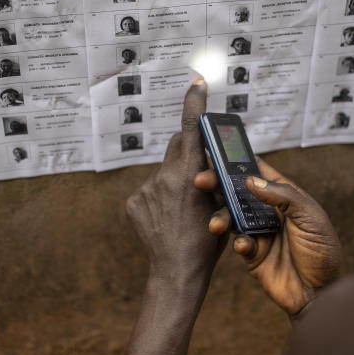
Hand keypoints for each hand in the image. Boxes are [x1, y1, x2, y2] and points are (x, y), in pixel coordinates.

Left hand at [125, 80, 226, 294]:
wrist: (177, 271)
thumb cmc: (208, 240)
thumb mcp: (220, 204)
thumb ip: (211, 176)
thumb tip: (205, 156)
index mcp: (189, 175)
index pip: (190, 129)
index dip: (194, 102)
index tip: (197, 83)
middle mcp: (164, 177)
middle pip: (176, 146)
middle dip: (188, 151)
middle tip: (199, 171)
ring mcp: (145, 190)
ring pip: (163, 170)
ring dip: (174, 179)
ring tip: (182, 208)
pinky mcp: (133, 202)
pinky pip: (149, 188)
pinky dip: (159, 196)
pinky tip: (166, 217)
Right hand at [194, 158, 341, 316]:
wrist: (322, 295)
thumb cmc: (324, 253)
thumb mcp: (311, 217)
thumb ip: (283, 195)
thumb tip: (251, 179)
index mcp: (286, 196)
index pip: (259, 171)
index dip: (239, 160)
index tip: (216, 152)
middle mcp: (270, 211)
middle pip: (238, 191)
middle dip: (218, 185)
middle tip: (200, 181)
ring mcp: (260, 232)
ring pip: (232, 216)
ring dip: (221, 216)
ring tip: (217, 224)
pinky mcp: (253, 254)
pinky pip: (238, 242)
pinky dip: (238, 242)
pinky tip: (245, 246)